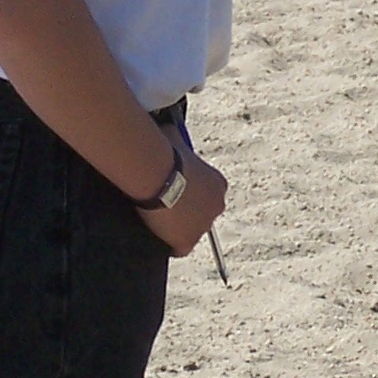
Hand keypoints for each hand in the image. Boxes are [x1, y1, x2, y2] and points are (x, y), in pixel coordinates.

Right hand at [137, 135, 228, 256]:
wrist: (157, 173)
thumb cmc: (166, 152)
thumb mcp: (177, 138)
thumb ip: (179, 140)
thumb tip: (170, 128)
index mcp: (219, 184)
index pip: (208, 194)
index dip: (191, 195)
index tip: (175, 192)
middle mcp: (218, 206)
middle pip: (203, 214)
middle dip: (187, 212)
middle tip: (165, 207)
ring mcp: (204, 226)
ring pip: (192, 232)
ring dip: (178, 229)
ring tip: (158, 220)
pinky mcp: (187, 242)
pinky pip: (180, 248)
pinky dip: (170, 245)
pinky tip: (157, 237)